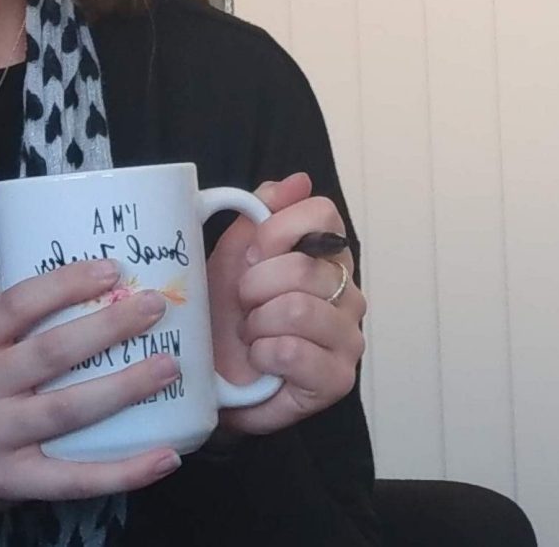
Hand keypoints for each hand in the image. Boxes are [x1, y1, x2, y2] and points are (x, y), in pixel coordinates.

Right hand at [0, 260, 184, 517]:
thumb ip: (21, 328)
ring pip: (69, 411)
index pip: (16, 305)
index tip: (110, 269)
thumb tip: (101, 293)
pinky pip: (77, 479)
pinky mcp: (16, 481)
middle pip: (50, 353)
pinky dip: (125, 470)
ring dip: (124, 388)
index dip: (63, 284)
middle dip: (106, 328)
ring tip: (168, 367)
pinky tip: (166, 456)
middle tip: (152, 308)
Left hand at [206, 172, 366, 436]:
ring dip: (257, 322)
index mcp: (326, 255)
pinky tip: (260, 358)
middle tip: (244, 302)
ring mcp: (348, 337)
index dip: (277, 230)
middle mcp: (347, 292)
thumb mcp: (232, 252)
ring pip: (297, 309)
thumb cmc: (223, 309)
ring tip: (251, 332)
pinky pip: (295, 352)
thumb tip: (299, 179)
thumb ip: (262, 211)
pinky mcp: (338, 379)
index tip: (252, 255)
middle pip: (303, 266)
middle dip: (254, 284)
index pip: (323, 214)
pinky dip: (263, 352)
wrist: (210, 371)